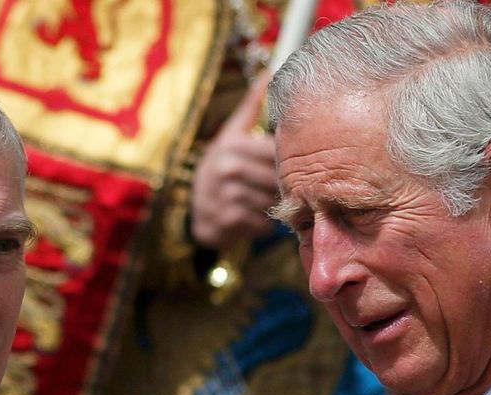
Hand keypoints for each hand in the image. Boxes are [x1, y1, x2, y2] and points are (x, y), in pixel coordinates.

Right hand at [190, 77, 278, 250]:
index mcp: (232, 144)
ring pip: (272, 201)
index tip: (294, 166)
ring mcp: (226, 195)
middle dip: (284, 186)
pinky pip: (262, 223)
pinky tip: (256, 217)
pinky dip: (265, 224)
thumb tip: (267, 73)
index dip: (289, 162)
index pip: (276, 152)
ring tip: (269, 202)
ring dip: (276, 206)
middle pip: (277, 178)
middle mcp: (227, 168)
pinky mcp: (228, 220)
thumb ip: (251, 107)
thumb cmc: (220, 168)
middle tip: (286, 190)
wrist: (196, 209)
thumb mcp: (231, 135)